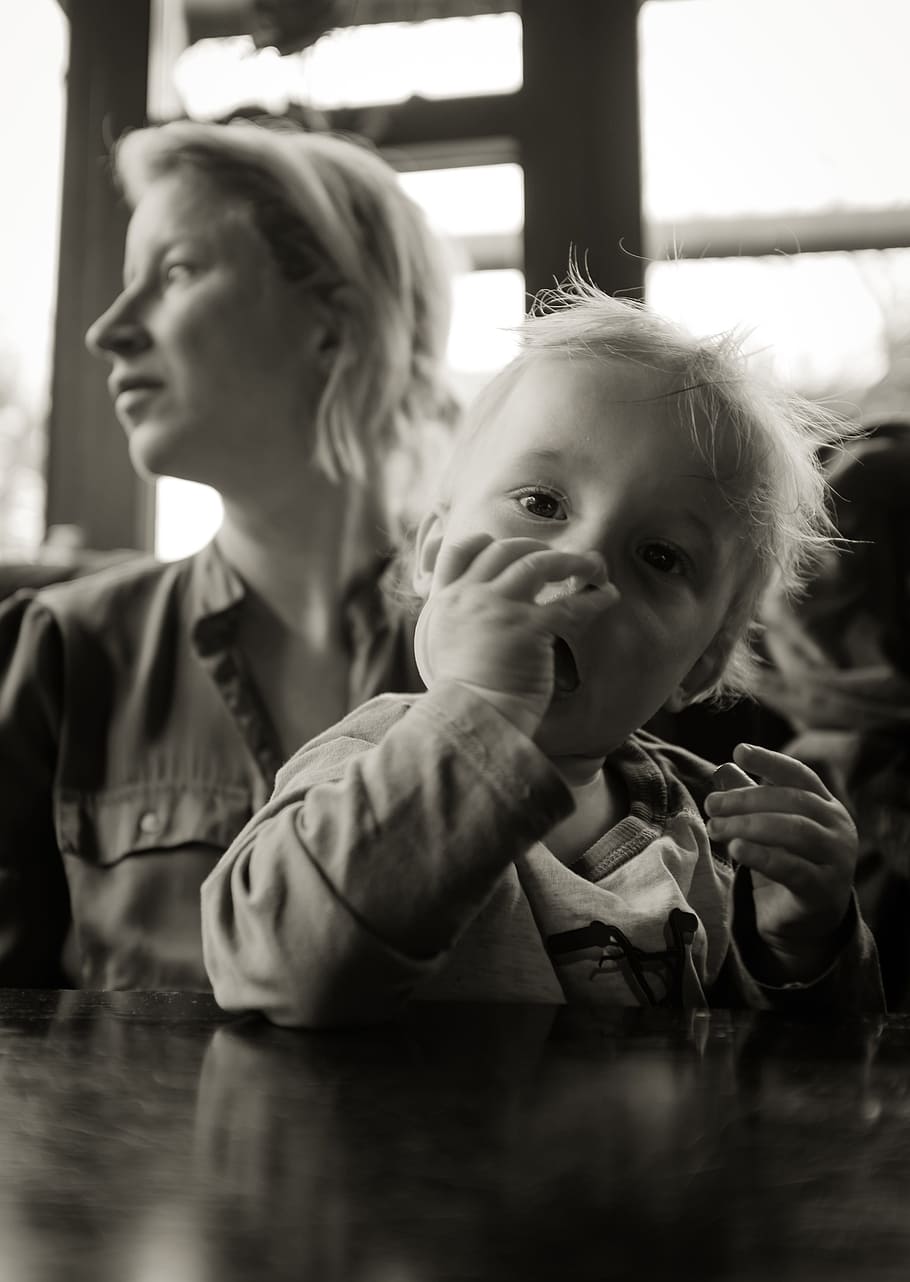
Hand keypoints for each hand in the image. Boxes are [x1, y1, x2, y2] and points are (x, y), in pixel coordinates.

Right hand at [414, 533, 617, 739]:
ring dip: (572, 561)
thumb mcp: (445, 650)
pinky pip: (571, 604)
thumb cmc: (466, 697)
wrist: (472, 721)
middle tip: (561, 561)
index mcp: (446, 601)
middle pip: (507, 549)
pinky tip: (608, 598)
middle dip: (539, 547)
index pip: (460, 549)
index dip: (488, 541)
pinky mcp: (529, 628)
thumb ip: (462, 624)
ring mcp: (499, 608)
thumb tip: (488, 616)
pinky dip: (595, 598)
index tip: (512, 549)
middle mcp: (469, 597)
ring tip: (593, 569)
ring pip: (539, 562)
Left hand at [705, 743, 856, 979]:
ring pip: (793, 831)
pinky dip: (761, 855)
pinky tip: (736, 848)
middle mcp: (837, 828)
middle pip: (792, 801)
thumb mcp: (768, 829)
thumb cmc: (786, 864)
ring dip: (748, 825)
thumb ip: (752, 799)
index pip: (799, 776)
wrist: (804, 923)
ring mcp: (836, 860)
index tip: (740, 751)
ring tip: (715, 827)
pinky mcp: (823, 890)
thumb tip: (725, 767)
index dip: (769, 761)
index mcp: (826, 806)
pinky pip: (792, 868)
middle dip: (746, 799)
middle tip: (712, 804)